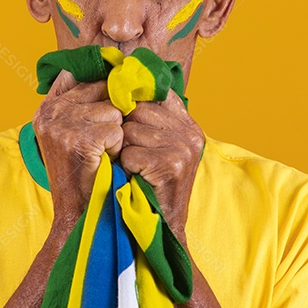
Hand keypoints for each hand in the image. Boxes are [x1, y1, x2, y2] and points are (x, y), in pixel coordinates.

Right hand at [32, 70, 123, 226]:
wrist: (79, 213)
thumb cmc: (86, 173)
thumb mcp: (75, 132)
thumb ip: (84, 100)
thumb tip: (115, 64)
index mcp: (47, 107)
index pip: (85, 75)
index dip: (106, 86)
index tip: (112, 101)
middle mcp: (50, 113)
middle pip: (103, 90)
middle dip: (113, 115)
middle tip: (103, 144)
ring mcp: (61, 125)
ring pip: (114, 111)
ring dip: (117, 134)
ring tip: (103, 155)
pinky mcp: (78, 140)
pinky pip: (117, 130)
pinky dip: (117, 148)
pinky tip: (105, 162)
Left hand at [119, 88, 204, 238]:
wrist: (163, 227)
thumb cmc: (150, 184)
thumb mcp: (156, 146)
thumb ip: (148, 118)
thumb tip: (119, 79)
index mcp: (187, 123)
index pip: (155, 92)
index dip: (132, 99)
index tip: (118, 108)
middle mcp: (189, 132)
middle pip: (137, 110)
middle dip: (123, 130)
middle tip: (127, 153)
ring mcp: (183, 148)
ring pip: (130, 131)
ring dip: (123, 151)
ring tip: (132, 167)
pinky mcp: (171, 165)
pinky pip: (131, 153)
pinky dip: (126, 167)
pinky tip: (135, 177)